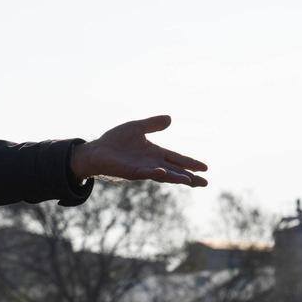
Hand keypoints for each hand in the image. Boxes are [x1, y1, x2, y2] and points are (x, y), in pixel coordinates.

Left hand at [70, 115, 206, 185]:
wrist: (96, 151)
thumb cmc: (115, 141)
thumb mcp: (136, 127)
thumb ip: (153, 124)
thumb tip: (170, 119)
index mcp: (155, 153)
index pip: (177, 158)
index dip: (190, 163)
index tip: (205, 168)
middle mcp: (152, 163)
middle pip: (175, 171)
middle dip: (190, 177)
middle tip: (205, 183)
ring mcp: (142, 168)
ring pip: (164, 174)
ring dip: (177, 177)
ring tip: (190, 181)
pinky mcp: (131, 171)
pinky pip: (145, 173)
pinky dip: (155, 172)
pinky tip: (163, 172)